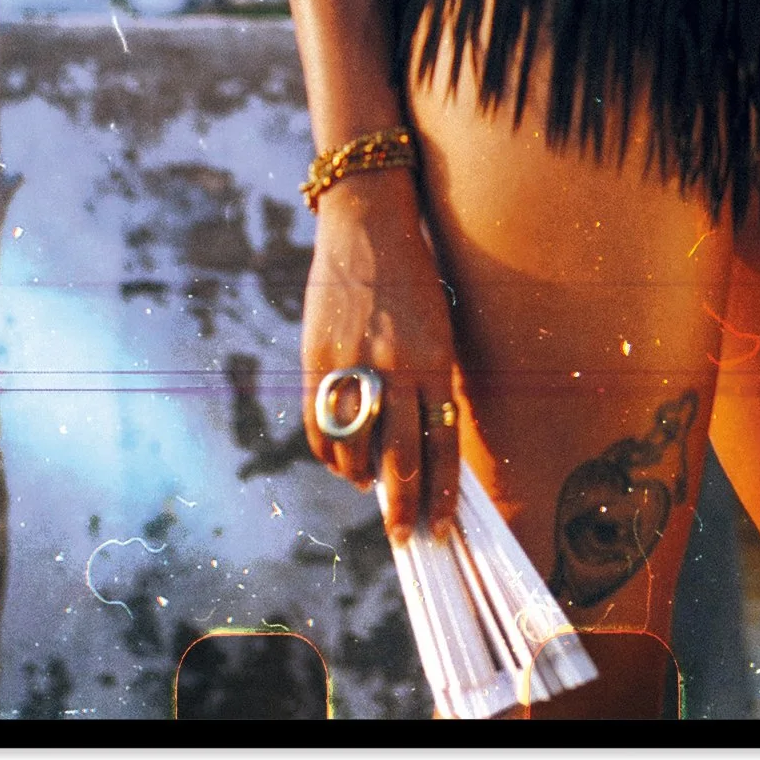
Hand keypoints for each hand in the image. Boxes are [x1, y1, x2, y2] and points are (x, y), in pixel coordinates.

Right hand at [301, 168, 460, 542]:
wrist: (368, 224)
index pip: (441, 443)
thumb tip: (420, 446)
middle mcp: (396, 366)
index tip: (442, 527)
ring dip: (362, 478)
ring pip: (355, 446)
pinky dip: (329, 452)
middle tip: (403, 535)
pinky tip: (341, 464)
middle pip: (400, 456)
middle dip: (403, 505)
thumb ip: (429, 383)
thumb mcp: (436, 328)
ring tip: (369, 489)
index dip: (441, 491)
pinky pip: (320, 423)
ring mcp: (353, 361)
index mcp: (435, 360)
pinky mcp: (318, 356)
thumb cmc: (412, 279)